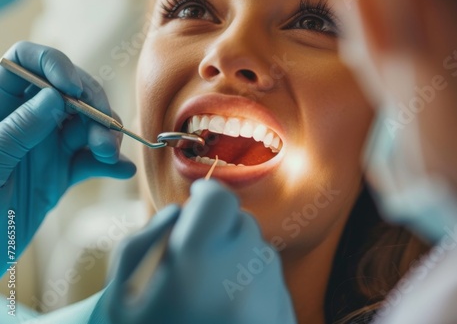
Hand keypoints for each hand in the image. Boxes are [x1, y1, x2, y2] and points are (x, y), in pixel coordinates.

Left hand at [0, 41, 135, 267]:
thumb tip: (55, 97)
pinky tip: (121, 170)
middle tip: (104, 132)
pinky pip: (91, 161)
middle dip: (92, 106)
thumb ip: (18, 130)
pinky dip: (111, 164)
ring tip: (109, 155)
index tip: (73, 88)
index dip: (52, 64)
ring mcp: (45, 146)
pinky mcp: (61, 173)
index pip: (24, 62)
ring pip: (86, 124)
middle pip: (69, 91)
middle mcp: (26, 120)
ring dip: (105, 135)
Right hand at [104, 179, 296, 323]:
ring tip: (210, 292)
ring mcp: (268, 300)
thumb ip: (152, 233)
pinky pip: (271, 282)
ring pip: (260, 251)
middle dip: (220, 230)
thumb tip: (184, 211)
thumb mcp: (125, 282)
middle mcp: (242, 275)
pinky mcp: (283, 319)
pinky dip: (252, 284)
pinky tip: (227, 310)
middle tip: (197, 256)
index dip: (207, 193)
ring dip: (238, 257)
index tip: (199, 199)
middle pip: (242, 223)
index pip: (220, 199)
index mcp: (197, 261)